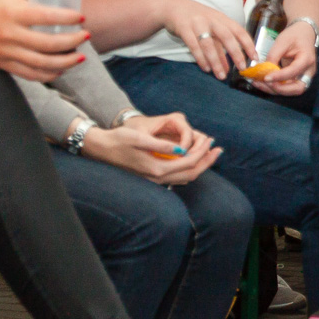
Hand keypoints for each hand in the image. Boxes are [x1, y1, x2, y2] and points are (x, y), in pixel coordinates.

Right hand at [0, 0, 87, 81]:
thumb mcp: (7, 1)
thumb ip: (31, 9)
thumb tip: (59, 15)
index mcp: (12, 13)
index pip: (47, 17)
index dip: (68, 18)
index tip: (81, 17)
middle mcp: (10, 35)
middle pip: (49, 44)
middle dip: (73, 41)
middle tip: (86, 36)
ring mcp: (7, 53)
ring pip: (43, 63)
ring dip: (66, 62)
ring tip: (80, 57)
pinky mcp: (4, 66)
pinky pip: (31, 74)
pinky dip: (49, 74)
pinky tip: (61, 70)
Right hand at [82, 116, 220, 184]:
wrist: (100, 149)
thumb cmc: (119, 140)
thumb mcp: (139, 138)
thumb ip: (161, 145)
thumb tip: (182, 149)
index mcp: (156, 169)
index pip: (188, 162)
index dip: (203, 152)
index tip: (212, 141)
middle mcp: (157, 178)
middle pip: (190, 173)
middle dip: (206, 161)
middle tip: (218, 149)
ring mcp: (154, 180)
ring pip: (185, 177)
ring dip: (199, 165)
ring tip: (210, 153)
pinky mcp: (152, 177)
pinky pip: (177, 176)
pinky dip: (189, 167)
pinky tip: (193, 158)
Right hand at [162, 0, 254, 79]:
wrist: (173, 7)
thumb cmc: (197, 19)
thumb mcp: (212, 26)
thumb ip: (221, 44)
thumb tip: (232, 65)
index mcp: (222, 19)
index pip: (239, 31)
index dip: (248, 44)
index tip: (255, 57)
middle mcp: (212, 20)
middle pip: (227, 37)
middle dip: (236, 54)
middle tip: (242, 68)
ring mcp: (198, 23)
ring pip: (209, 44)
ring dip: (216, 61)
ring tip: (221, 75)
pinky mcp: (184, 29)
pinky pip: (194, 46)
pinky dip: (201, 58)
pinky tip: (206, 68)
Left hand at [252, 21, 318, 97]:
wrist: (304, 33)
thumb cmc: (294, 35)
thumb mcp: (282, 41)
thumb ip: (273, 56)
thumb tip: (263, 70)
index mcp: (307, 59)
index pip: (293, 72)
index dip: (279, 77)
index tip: (265, 77)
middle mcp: (308, 72)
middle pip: (297, 88)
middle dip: (279, 89)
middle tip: (263, 83)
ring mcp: (303, 77)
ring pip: (290, 90)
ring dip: (274, 90)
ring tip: (258, 83)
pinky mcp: (296, 78)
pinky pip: (286, 87)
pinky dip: (274, 87)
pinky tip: (262, 83)